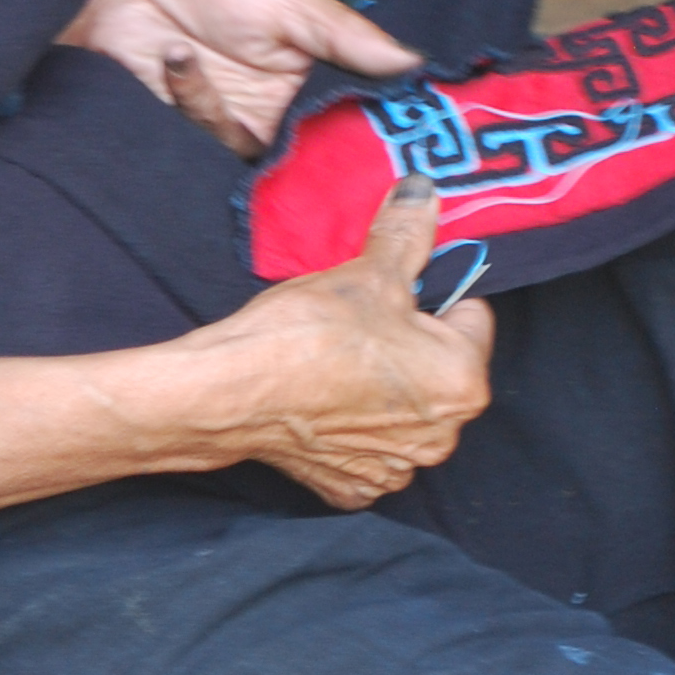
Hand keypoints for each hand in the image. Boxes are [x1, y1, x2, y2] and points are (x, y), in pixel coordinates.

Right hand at [0, 179, 491, 523]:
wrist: (206, 401)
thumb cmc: (284, 336)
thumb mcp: (350, 266)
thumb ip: (402, 227)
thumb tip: (425, 188)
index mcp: (455, 383)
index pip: (469, 315)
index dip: (428, 285)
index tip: (388, 271)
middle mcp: (432, 437)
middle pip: (433, 363)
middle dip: (398, 333)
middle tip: (346, 304)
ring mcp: (384, 469)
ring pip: (391, 401)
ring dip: (365, 374)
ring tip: (315, 342)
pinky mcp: (338, 487)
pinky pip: (352, 439)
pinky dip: (332, 415)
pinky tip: (297, 388)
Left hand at [61, 0, 419, 155]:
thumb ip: (345, 34)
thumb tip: (414, 61)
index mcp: (315, 68)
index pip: (363, 108)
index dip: (382, 123)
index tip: (403, 133)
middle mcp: (287, 107)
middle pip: (327, 150)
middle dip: (322, 146)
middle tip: (307, 127)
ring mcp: (245, 129)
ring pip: (273, 161)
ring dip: (227, 109)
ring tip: (188, 52)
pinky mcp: (205, 147)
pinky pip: (220, 149)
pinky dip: (195, 102)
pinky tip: (172, 60)